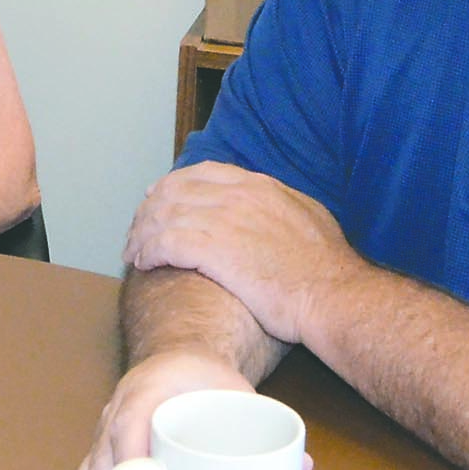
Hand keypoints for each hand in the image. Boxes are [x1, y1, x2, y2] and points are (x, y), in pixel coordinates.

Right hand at [69, 349, 254, 469]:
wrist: (178, 364)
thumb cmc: (204, 382)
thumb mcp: (234, 389)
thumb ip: (267, 424)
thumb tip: (303, 467)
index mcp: (148, 391)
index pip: (127, 424)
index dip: (129, 463)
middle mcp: (116, 416)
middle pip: (103, 468)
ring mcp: (105, 442)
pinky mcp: (104, 464)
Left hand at [123, 161, 351, 345]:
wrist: (334, 295)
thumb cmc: (327, 270)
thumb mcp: (311, 219)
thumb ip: (284, 205)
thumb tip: (275, 205)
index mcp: (259, 186)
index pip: (203, 173)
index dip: (175, 184)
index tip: (159, 198)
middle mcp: (237, 196)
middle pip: (176, 190)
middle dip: (151, 210)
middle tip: (138, 230)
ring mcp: (223, 220)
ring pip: (165, 216)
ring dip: (143, 234)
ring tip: (134, 252)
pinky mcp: (212, 249)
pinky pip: (165, 242)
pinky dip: (149, 250)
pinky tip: (143, 263)